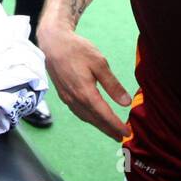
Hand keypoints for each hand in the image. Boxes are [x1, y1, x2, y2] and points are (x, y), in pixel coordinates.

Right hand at [38, 24, 129, 139]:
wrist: (53, 43)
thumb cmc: (77, 50)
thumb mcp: (100, 63)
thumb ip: (112, 85)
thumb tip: (126, 102)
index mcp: (85, 93)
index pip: (104, 115)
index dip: (116, 125)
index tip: (127, 133)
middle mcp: (75, 99)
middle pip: (95, 120)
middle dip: (109, 130)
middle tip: (121, 137)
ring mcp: (67, 98)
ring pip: (85, 117)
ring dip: (99, 125)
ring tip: (110, 130)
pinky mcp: (63, 95)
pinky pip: (78, 112)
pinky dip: (88, 118)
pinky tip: (93, 117)